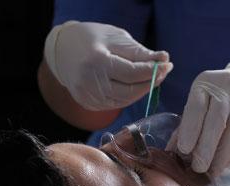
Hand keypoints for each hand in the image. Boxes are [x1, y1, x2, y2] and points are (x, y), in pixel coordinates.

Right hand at [44, 21, 172, 110]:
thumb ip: (139, 52)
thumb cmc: (92, 39)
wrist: (62, 50)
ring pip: (124, 101)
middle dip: (150, 83)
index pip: (132, 74)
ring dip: (142, 91)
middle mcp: (90, 82)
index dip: (152, 71)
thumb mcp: (116, 38)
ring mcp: (87, 96)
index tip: (167, 64)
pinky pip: (115, 104)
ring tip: (151, 77)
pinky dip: (128, 95)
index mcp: (96, 62)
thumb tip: (163, 60)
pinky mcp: (88, 103)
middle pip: (130, 91)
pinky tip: (134, 85)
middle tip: (163, 71)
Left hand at [173, 57, 229, 174]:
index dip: (190, 129)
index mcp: (205, 85)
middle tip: (198, 168)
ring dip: (222, 155)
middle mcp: (226, 89)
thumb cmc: (219, 96)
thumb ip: (188, 124)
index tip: (184, 150)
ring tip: (212, 171)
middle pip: (217, 120)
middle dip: (206, 147)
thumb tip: (174, 153)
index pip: (197, 107)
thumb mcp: (201, 100)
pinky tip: (226, 163)